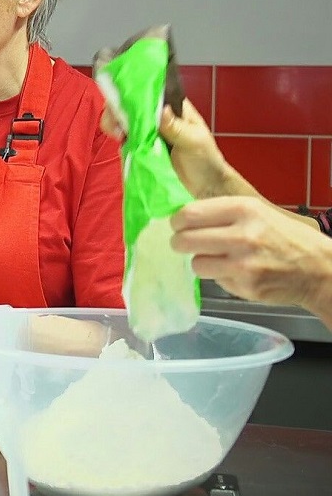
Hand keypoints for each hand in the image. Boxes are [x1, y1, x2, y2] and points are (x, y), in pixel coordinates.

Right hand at [102, 97, 235, 199]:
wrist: (205, 188)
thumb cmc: (206, 160)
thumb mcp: (195, 141)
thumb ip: (177, 127)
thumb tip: (162, 110)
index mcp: (171, 108)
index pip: (148, 93)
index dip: (132, 94)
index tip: (124, 104)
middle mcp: (156, 118)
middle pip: (128, 106)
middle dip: (117, 111)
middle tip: (118, 125)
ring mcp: (146, 134)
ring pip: (122, 123)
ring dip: (115, 126)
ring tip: (118, 136)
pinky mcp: (139, 151)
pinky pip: (124, 143)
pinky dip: (120, 143)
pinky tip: (121, 146)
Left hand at [172, 196, 331, 310]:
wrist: (319, 270)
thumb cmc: (286, 238)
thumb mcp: (258, 212)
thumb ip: (223, 213)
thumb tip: (184, 217)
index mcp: (244, 209)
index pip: (190, 214)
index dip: (178, 221)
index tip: (178, 225)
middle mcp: (242, 235)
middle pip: (184, 240)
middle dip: (180, 243)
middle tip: (184, 243)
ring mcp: (243, 263)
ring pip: (196, 263)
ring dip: (201, 262)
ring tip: (216, 259)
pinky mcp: (245, 286)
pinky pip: (215, 280)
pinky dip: (220, 277)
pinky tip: (237, 272)